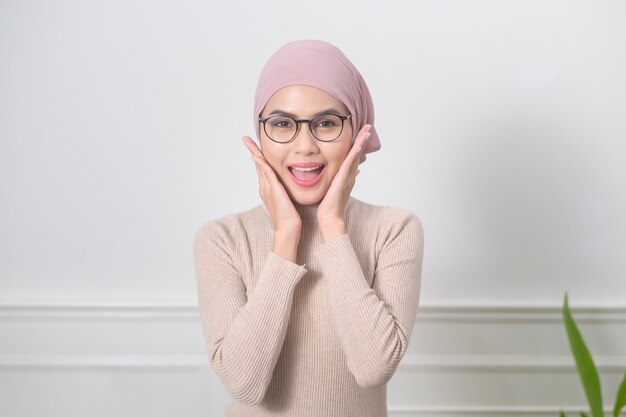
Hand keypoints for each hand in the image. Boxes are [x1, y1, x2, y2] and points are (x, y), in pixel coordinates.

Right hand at [242, 136, 300, 261]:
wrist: (288, 228)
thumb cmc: (289, 216)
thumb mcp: (286, 199)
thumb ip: (284, 190)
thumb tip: (287, 184)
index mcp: (268, 188)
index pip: (262, 168)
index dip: (258, 156)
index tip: (254, 146)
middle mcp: (265, 187)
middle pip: (257, 164)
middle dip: (252, 150)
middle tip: (245, 138)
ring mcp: (267, 188)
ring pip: (259, 166)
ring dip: (254, 152)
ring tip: (248, 142)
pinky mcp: (273, 190)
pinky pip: (265, 174)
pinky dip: (261, 164)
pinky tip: (257, 156)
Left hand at [317, 125, 370, 241]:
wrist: (329, 217)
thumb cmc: (328, 206)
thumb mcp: (334, 189)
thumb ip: (339, 181)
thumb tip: (345, 175)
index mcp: (346, 176)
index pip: (354, 157)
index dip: (358, 145)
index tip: (362, 134)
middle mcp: (349, 175)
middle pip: (358, 154)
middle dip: (363, 140)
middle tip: (369, 127)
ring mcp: (347, 177)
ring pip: (356, 156)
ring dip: (362, 142)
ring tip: (367, 131)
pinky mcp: (343, 179)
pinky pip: (350, 163)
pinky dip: (355, 153)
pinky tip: (358, 144)